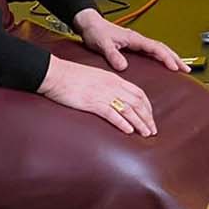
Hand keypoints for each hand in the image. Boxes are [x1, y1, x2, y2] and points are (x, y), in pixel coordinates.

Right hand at [37, 56, 157, 135]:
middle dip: (148, 118)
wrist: (56, 74)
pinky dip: (122, 123)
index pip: (139, 93)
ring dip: (139, 123)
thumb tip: (116, 98)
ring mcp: (103, 94)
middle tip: (153, 131)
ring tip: (146, 134)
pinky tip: (129, 131)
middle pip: (137, 103)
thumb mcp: (96, 77)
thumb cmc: (72, 76)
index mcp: (114, 79)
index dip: (148, 107)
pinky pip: (111, 114)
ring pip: (128, 110)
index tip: (151, 117)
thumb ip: (108, 86)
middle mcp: (112, 86)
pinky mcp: (92, 103)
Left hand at [74, 10, 186, 72]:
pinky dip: (161, 57)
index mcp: (134, 38)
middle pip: (162, 48)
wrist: (90, 25)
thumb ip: (113, 55)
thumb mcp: (103, 44)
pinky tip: (163, 64)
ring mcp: (137, 42)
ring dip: (171, 57)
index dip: (166, 58)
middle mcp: (138, 39)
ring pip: (159, 49)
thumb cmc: (96, 32)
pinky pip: (152, 51)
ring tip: (180, 67)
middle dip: (175, 58)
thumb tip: (123, 67)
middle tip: (186, 69)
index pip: (156, 48)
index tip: (174, 67)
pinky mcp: (133, 45)